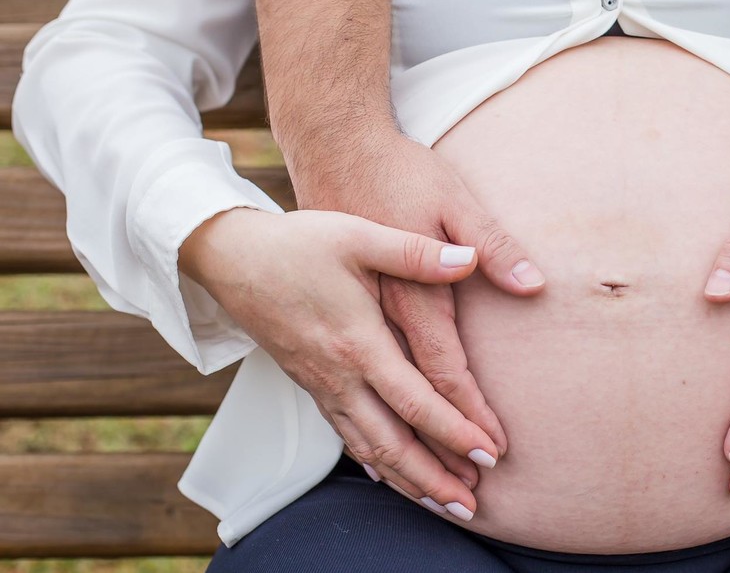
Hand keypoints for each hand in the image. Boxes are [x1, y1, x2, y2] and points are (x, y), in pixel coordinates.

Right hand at [287, 126, 546, 496]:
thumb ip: (415, 254)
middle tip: (474, 503)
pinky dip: (374, 465)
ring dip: (409, 480)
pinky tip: (392, 478)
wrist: (232, 258)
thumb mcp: (359, 236)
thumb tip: (469, 261)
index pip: (414, 401)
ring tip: (446, 502)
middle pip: (392, 443)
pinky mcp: (311, 385)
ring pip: (369, 450)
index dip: (452, 431)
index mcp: (358, 343)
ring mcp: (322, 386)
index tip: (488, 452)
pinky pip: (346, 437)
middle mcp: (339, 376)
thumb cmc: (298, 244)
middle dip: (435, 477)